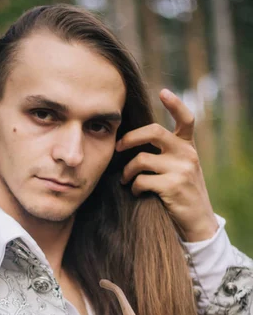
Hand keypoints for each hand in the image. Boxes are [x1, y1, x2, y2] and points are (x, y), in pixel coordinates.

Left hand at [117, 89, 217, 241]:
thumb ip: (166, 154)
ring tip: (126, 180)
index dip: (175, 104)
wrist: (197, 222)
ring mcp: (181, 169)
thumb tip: (132, 142)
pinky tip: (137, 192)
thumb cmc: (181, 194)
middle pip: (153, 132)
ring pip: (140, 159)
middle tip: (118, 147)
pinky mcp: (172, 186)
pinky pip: (141, 180)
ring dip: (127, 171)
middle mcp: (187, 154)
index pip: (186, 119)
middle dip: (129, 138)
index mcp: (188, 147)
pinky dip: (134, 187)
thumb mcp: (181, 169)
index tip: (163, 92)